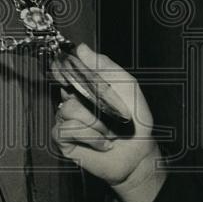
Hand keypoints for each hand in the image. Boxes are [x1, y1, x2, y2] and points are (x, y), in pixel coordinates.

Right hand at [51, 44, 164, 201]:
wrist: (138, 152)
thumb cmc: (135, 120)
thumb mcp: (126, 85)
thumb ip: (105, 65)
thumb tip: (81, 48)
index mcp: (86, 85)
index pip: (65, 68)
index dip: (64, 66)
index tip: (69, 68)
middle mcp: (73, 99)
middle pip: (68, 87)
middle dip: (94, 99)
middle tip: (110, 110)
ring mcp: (66, 119)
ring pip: (69, 109)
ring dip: (96, 122)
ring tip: (109, 130)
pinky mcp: (64, 139)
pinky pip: (68, 129)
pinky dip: (91, 136)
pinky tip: (102, 142)